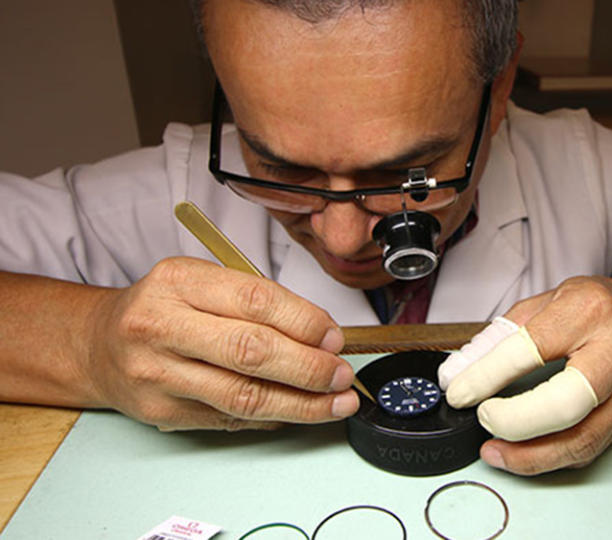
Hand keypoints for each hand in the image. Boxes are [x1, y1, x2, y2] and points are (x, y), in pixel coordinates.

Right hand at [83, 257, 358, 429]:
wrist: (97, 345)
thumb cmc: (162, 308)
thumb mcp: (198, 280)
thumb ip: (253, 300)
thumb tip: (319, 336)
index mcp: (177, 281)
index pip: (254, 299)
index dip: (304, 321)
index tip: (334, 337)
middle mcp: (161, 325)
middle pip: (250, 351)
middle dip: (309, 367)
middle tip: (342, 375)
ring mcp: (157, 373)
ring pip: (243, 396)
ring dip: (301, 404)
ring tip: (336, 403)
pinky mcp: (160, 412)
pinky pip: (229, 419)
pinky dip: (271, 418)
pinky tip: (297, 412)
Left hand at [440, 276, 611, 474]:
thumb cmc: (602, 307)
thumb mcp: (547, 301)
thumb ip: (499, 336)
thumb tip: (458, 373)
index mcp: (589, 310)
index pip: (531, 349)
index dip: (487, 376)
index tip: (459, 391)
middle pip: (565, 404)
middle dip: (514, 421)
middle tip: (484, 418)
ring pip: (581, 439)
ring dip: (530, 455)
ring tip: (494, 451)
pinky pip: (588, 449)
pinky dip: (550, 458)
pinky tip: (523, 454)